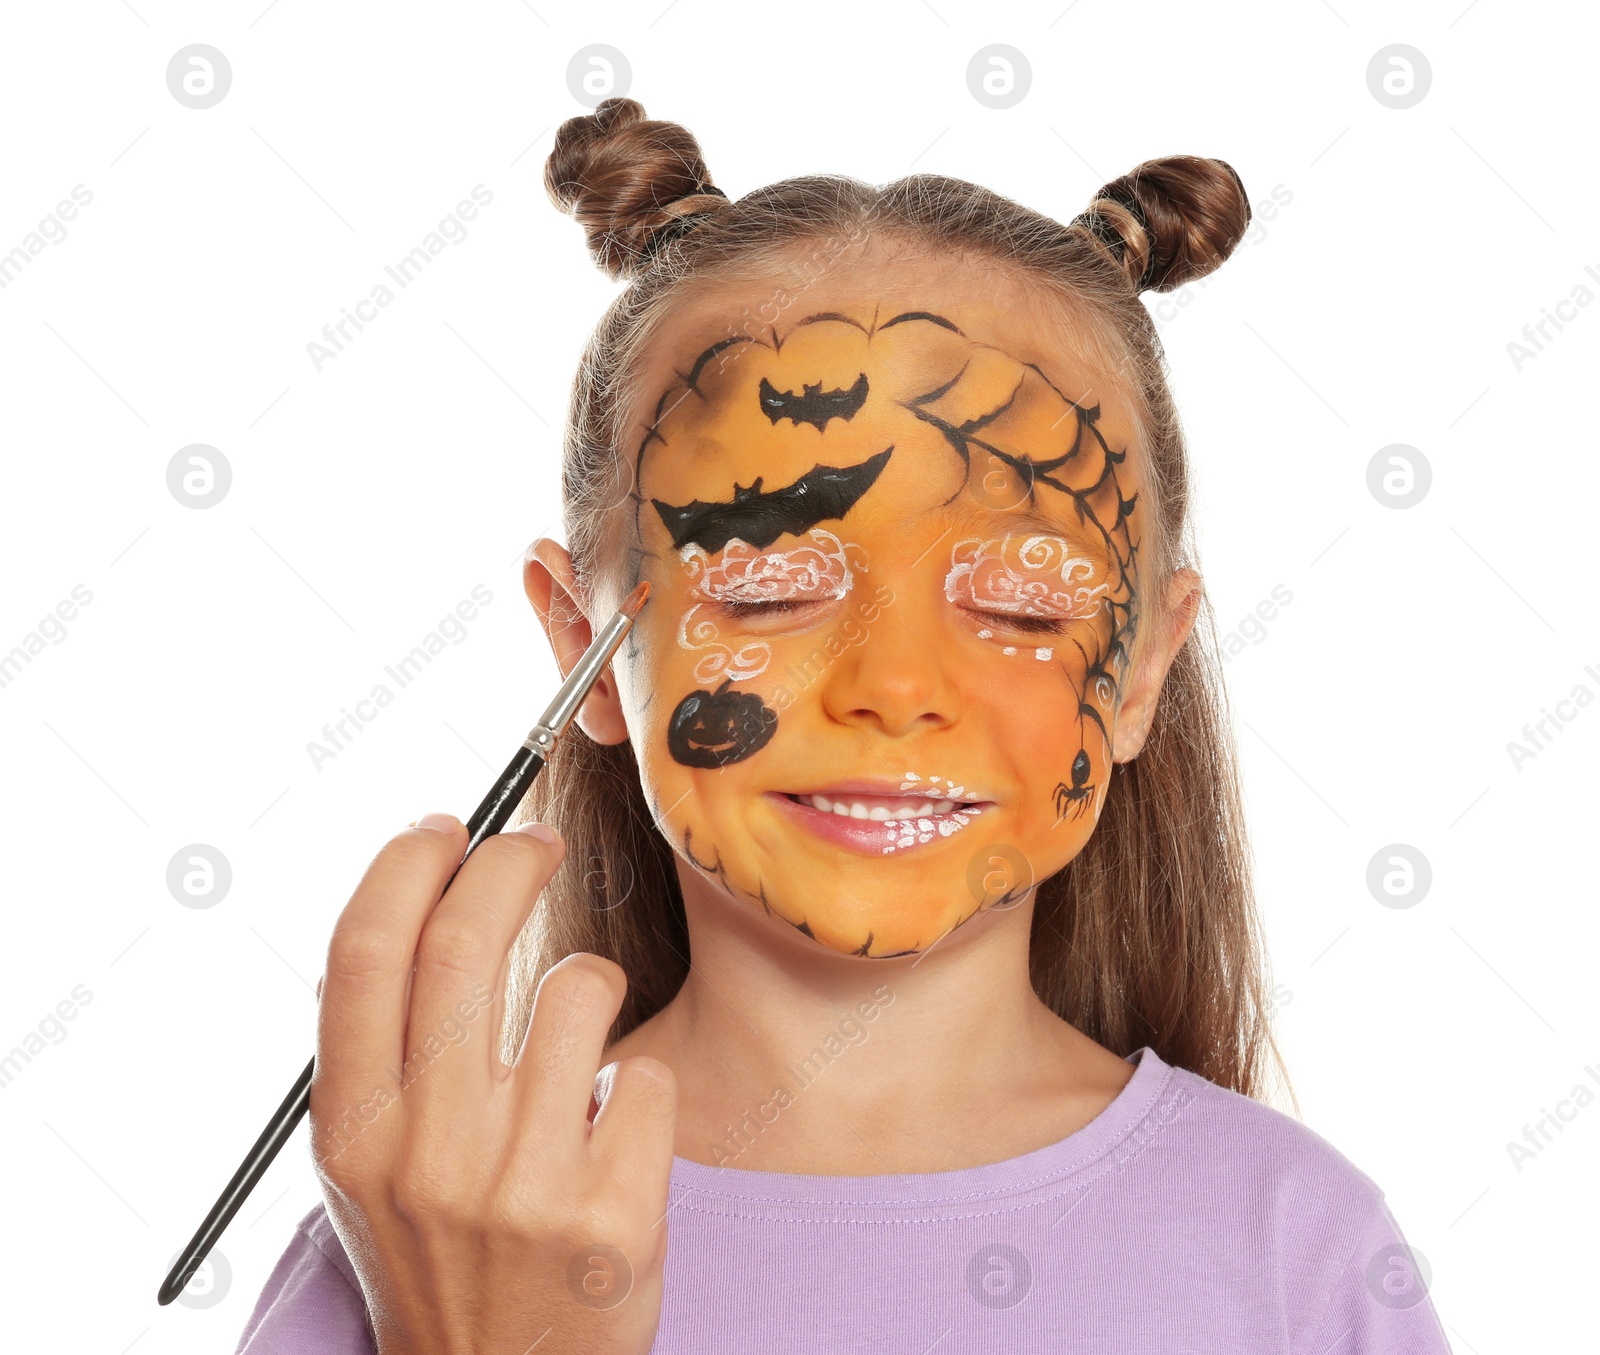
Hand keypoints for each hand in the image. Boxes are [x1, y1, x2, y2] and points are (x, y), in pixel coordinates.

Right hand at [309, 813, 676, 1354]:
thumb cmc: (440, 1259)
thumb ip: (381, 1052)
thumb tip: (416, 899)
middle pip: (464, 941)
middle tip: (539, 842)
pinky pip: (647, 1074)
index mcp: (352, 1133)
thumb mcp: (369, 1170)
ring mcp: (521, 1187)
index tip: (446, 826)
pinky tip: (614, 1129)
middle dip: (511, 860)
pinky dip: (638, 1080)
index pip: (364, 952)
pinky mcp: (612, 1218)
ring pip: (578, 987)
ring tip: (582, 1029)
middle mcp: (426, 1155)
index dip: (405, 865)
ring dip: (589, 980)